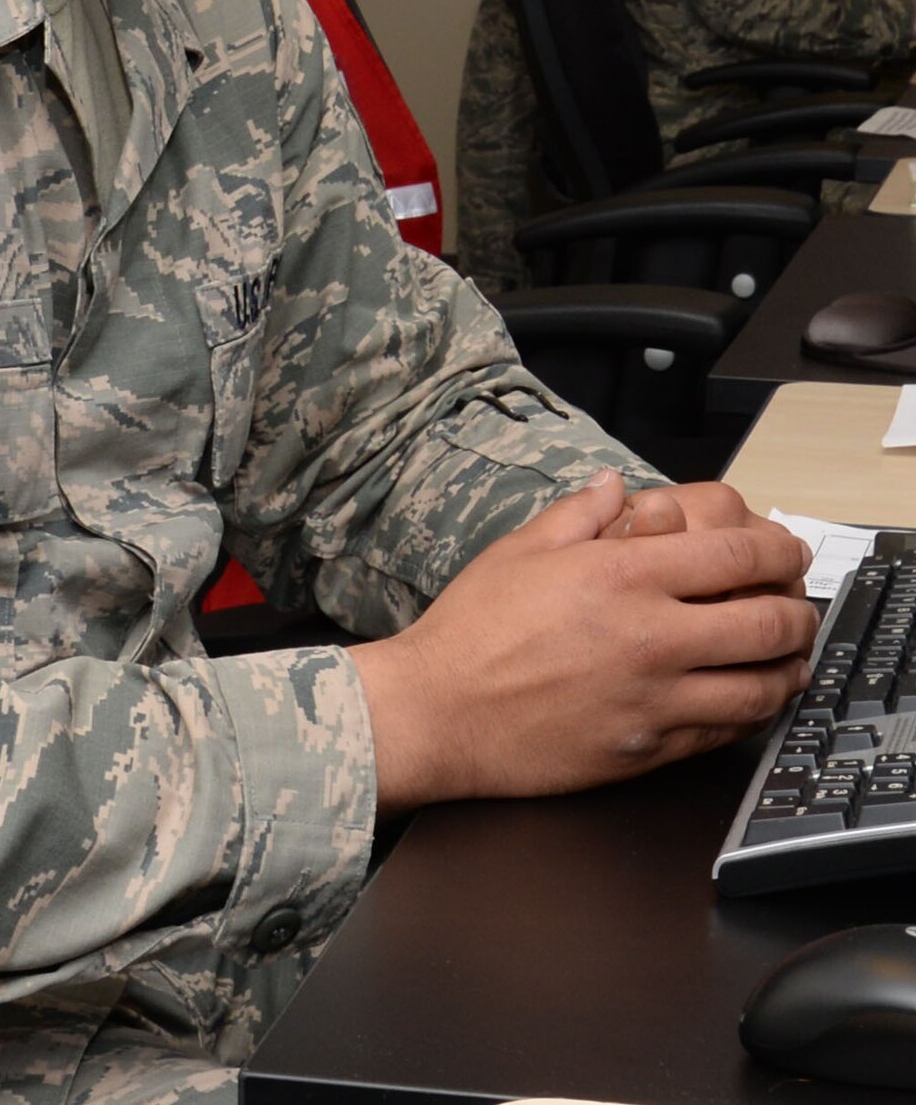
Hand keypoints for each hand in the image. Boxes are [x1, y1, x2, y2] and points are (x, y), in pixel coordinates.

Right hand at [349, 469, 815, 813]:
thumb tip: (615, 487)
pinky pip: (724, 734)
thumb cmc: (472, 629)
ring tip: (788, 658)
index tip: (787, 548)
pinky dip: (750, 714)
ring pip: (760, 689)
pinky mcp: (648, 751)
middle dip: (798, 611)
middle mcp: (651, 638)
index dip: (778, 549)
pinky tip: (745, 700)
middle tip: (798, 605)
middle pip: (767, 624)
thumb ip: (580, 512)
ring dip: (787, 669)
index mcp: (623, 577)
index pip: (737, 556)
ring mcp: (654, 701)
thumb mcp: (520, 549)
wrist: (438, 712)